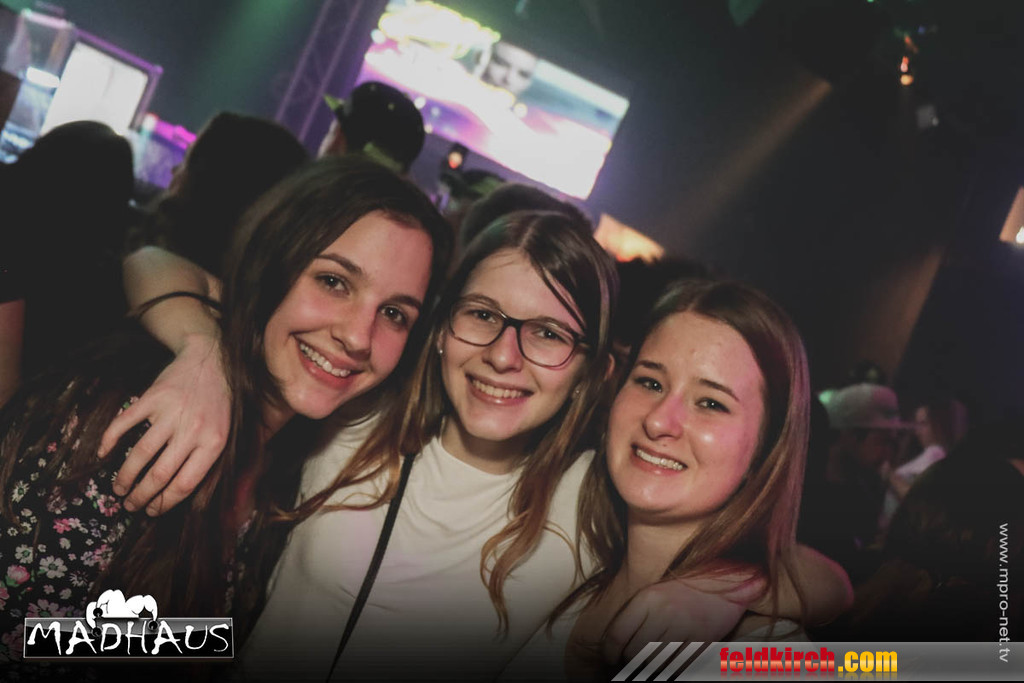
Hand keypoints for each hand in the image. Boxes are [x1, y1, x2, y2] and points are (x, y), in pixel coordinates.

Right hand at [99, 333, 230, 514]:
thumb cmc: (220, 404)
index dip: (165, 503)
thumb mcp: (227, 434)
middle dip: (141, 496)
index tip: (152, 511)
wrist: (212, 360)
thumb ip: (211, 463)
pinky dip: (110, 441)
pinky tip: (103, 454)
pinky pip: (125, 423)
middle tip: (130, 505)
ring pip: (141, 454)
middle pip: (160, 474)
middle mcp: (193, 429)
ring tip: (119, 489)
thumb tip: (193, 501)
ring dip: (125, 476)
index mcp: (214, 442)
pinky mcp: (153, 397)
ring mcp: (171, 412)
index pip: (185, 484)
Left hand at [603, 576, 755, 665]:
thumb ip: (636, 615)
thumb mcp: (655, 593)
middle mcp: (663, 612)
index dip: (610, 652)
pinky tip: (673, 660)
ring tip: (653, 660)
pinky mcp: (702, 640)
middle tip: (634, 660)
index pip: (618, 633)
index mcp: (647, 598)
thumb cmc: (685, 589)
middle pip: (634, 652)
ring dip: (652, 665)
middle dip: (631, 660)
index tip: (611, 658)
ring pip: (656, 661)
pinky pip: (680, 663)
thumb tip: (615, 644)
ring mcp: (683, 627)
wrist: (725, 582)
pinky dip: (674, 666)